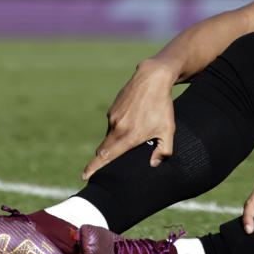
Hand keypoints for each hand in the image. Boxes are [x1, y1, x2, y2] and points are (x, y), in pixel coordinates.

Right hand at [82, 60, 176, 179]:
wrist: (152, 78)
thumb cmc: (162, 105)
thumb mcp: (168, 130)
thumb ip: (164, 151)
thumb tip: (153, 164)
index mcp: (128, 136)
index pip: (106, 156)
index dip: (94, 167)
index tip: (84, 176)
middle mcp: (117, 127)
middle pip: (104, 148)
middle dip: (104, 158)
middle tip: (110, 163)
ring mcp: (113, 116)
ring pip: (110, 134)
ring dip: (117, 139)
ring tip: (135, 132)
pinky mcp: (113, 107)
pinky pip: (113, 122)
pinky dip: (120, 126)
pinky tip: (134, 119)